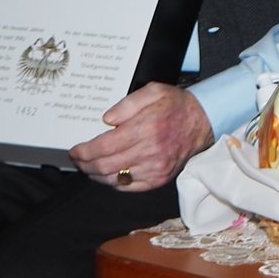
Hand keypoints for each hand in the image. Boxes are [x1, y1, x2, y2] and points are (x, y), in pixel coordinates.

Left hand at [68, 83, 214, 191]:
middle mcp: (151, 151)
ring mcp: (156, 168)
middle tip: (77, 159)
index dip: (84, 151)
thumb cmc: (176, 106)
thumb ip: (127, 103)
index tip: (75, 150)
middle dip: (85, 164)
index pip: (104, 147)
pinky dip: (113, 182)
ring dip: (96, 174)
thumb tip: (107, 120)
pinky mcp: (159, 178)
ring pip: (114, 179)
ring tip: (89, 166)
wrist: (203, 121)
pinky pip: (128, 186)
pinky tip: (109, 173)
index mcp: (147, 128)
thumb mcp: (154, 91)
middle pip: (105, 166)